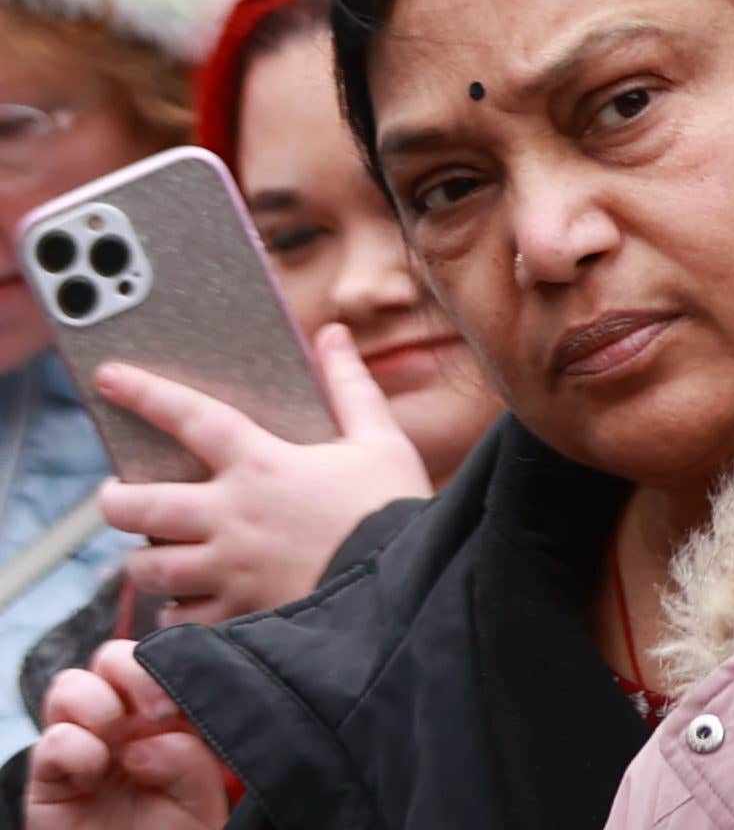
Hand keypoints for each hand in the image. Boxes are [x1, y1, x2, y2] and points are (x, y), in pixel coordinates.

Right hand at [27, 644, 230, 829]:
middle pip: (110, 658)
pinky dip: (73, 748)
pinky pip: (51, 740)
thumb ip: (190, 758)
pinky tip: (94, 773)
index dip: (169, 666)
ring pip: (69, 685)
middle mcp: (117, 723)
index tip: (181, 702)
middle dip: (134, 673)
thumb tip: (147, 741)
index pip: (156, 659)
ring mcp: (80, 745)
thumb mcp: (201, 795)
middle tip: (157, 714)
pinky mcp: (49, 778)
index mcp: (160, 715)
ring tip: (120, 747)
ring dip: (98, 704)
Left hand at [92, 333, 425, 623]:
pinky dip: (176, 610)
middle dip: (114, 502)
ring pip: (149, 567)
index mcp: (262, 465)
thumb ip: (350, 385)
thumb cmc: (392, 508)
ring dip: (145, 559)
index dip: (145, 393)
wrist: (408, 586)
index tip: (108, 378)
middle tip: (114, 496)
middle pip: (139, 507)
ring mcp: (228, 569)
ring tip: (154, 553)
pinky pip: (179, 617)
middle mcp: (232, 516)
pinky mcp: (235, 613)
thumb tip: (331, 334)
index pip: (192, 419)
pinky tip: (188, 602)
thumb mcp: (380, 439)